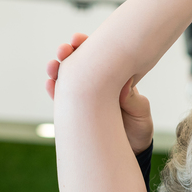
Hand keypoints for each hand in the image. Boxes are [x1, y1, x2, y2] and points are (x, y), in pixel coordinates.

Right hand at [46, 33, 153, 153]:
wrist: (131, 152)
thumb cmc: (138, 128)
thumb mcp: (141, 113)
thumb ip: (133, 101)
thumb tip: (124, 87)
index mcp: (113, 78)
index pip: (98, 56)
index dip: (87, 45)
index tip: (78, 39)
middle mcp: (96, 84)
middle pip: (78, 63)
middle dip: (67, 53)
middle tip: (64, 51)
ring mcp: (84, 98)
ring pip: (66, 79)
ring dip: (57, 70)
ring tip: (53, 67)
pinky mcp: (75, 113)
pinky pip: (61, 99)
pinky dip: (54, 91)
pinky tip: (50, 85)